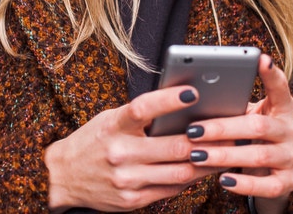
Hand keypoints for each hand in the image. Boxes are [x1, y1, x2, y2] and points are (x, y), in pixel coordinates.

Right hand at [44, 86, 218, 211]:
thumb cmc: (93, 141)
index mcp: (113, 126)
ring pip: (179, 172)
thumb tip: (185, 107)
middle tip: (230, 129)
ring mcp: (126, 180)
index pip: (143, 109)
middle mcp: (119, 153)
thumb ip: (141, 116)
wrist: (62, 176)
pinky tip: (203, 168)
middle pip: (173, 147)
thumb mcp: (110, 120)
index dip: (169, 100)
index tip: (193, 92)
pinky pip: (171, 189)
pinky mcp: (132, 200)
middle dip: (207, 140)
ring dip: (207, 162)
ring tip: (226, 151)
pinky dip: (190, 178)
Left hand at [183, 55, 292, 213]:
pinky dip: (243, 183)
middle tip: (193, 129)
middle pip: (258, 126)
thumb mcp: (244, 118)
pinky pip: (266, 186)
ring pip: (259, 155)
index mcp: (282, 108)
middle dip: (222, 128)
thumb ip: (231, 108)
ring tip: (196, 154)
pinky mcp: (288, 182)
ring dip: (224, 155)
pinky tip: (222, 180)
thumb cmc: (249, 138)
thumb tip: (192, 97)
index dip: (272, 74)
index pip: (281, 88)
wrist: (270, 173)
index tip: (261, 58)